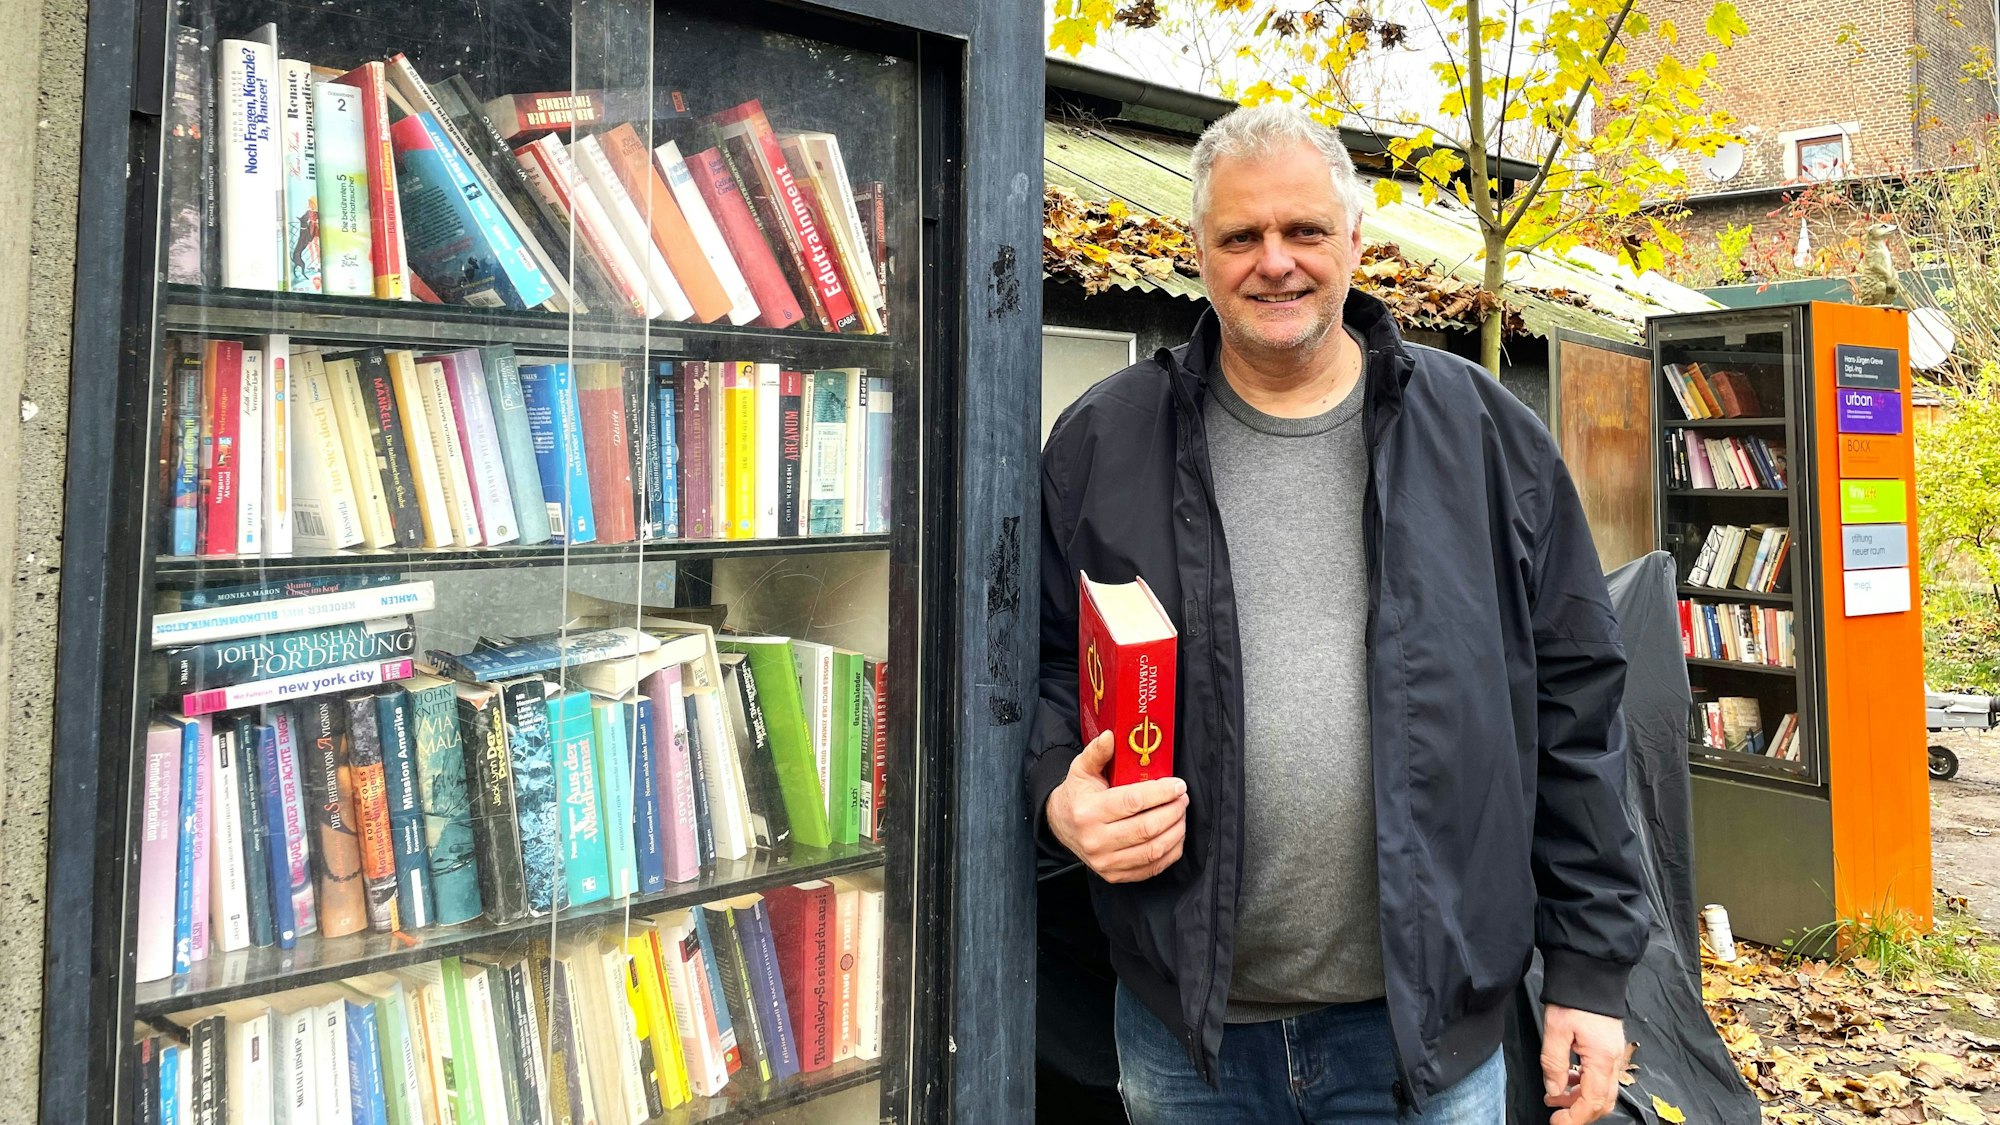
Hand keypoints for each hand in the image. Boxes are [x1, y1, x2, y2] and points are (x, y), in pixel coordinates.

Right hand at [1046, 731, 1188, 882]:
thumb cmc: (1077, 795)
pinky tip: (1175, 835)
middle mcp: (1095, 840)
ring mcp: (1105, 862)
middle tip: (1183, 798)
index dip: (1161, 793)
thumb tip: (1112, 736)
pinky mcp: (1114, 875)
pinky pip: (1152, 868)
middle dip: (1173, 811)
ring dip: (1176, 831)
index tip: (1177, 785)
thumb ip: (1097, 752)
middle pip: (1147, 828)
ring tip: (1181, 814)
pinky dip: (1170, 852)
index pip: (1133, 802)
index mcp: (1088, 812)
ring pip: (1153, 850)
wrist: (1060, 826)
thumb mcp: (1081, 769)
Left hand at [1541, 1005, 1624, 1124]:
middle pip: (1603, 1101)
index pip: (1592, 1101)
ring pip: (1604, 1090)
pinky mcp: (1610, 1047)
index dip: (1575, 1118)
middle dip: (1580, 1113)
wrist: (1590, 972)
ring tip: (1556, 1097)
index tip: (1557, 1123)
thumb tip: (1554, 1090)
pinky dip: (1586, 1084)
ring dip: (1581, 1099)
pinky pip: (1602, 1076)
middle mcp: (1614, 1059)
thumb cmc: (1574, 998)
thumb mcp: (1555, 1030)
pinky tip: (1569, 1080)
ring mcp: (1615, 1054)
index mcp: (1602, 1058)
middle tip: (1556, 1115)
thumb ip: (1554, 1064)